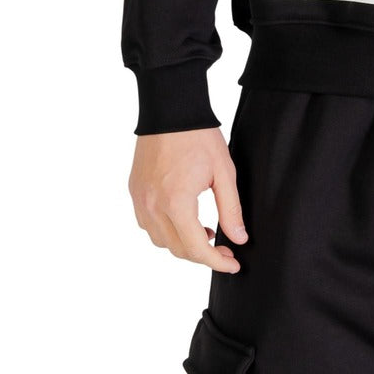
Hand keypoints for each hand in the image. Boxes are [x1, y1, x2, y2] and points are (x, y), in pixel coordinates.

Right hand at [128, 128, 248, 273]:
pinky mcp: (135, 191)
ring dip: (183, 244)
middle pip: (177, 249)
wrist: (171, 109)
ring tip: (206, 231)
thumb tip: (239, 238)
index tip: (233, 264)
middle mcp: (152, 206)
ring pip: (160, 241)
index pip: (196, 248)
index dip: (217, 262)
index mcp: (176, 202)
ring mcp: (140, 199)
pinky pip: (148, 224)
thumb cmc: (199, 137)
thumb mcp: (224, 173)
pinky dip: (166, 230)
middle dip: (203, 255)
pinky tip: (184, 218)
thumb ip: (231, 209)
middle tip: (226, 248)